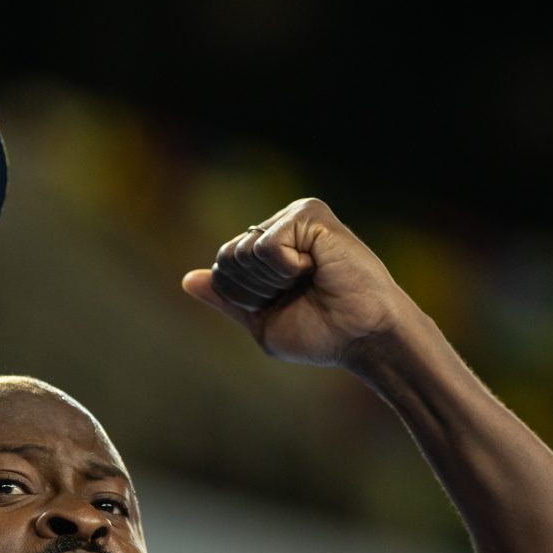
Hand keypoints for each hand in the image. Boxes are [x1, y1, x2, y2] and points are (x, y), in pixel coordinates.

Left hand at [181, 198, 421, 367]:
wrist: (364, 337)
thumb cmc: (323, 334)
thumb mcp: (263, 323)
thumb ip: (227, 299)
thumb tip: (188, 279)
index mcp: (267, 252)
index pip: (222, 269)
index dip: (243, 299)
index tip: (281, 306)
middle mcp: (279, 228)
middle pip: (226, 257)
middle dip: (254, 291)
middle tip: (298, 294)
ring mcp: (294, 218)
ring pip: (243, 251)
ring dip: (272, 281)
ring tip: (309, 280)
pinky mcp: (310, 214)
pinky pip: (266, 246)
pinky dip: (285, 269)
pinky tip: (315, 267)